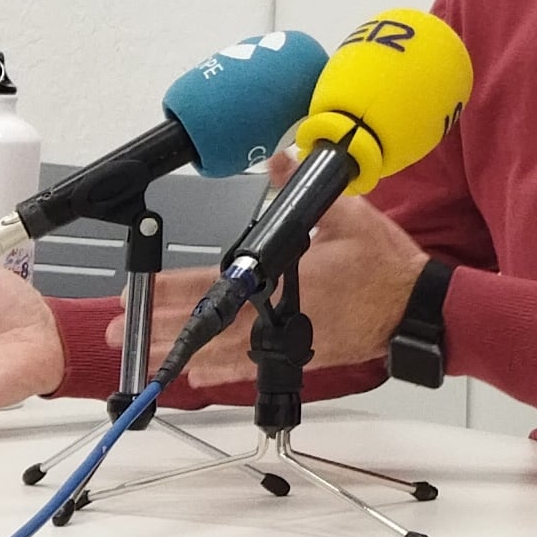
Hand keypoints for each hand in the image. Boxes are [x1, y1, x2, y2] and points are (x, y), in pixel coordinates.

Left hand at [116, 155, 428, 387]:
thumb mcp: (350, 215)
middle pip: (209, 326)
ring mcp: (289, 340)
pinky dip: (221, 372)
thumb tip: (280, 159)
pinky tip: (195, 376)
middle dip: (161, 328)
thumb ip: (305, 190)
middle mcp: (281, 315)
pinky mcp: (301, 355)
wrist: (416, 310)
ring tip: (143, 359)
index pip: (218, 285)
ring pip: (222, 352)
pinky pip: (251, 367)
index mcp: (287, 279)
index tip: (140, 295)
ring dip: (180, 355)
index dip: (174, 291)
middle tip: (120, 333)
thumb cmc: (387, 265)